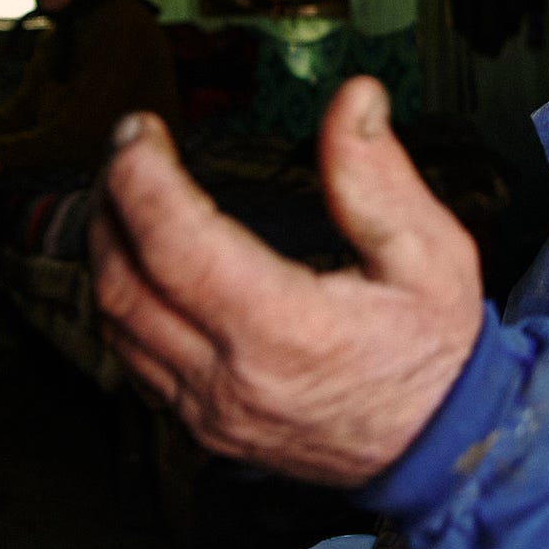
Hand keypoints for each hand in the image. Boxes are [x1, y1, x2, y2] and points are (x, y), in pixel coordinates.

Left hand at [91, 77, 484, 487]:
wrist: (441, 450)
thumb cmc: (436, 353)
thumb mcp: (431, 252)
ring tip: (123, 192)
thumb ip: (379, 176)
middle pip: (125, 283)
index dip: (141, 178)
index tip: (139, 131)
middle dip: (110, 202)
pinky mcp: (205, 426)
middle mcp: (234, 379)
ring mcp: (212, 411)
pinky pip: (134, 359)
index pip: (177, 246)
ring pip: (118, 325)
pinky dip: (125, 300)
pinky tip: (142, 261)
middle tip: (127, 148)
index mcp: (288, 332)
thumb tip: (354, 99)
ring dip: (107, 250)